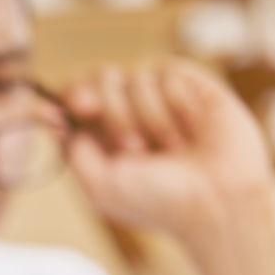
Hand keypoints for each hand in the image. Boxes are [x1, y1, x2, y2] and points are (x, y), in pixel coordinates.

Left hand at [54, 61, 274, 274]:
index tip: (78, 107)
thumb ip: (73, 151)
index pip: (78, 92)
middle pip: (102, 76)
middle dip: (111, 108)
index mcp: (106, 134)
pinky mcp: (194, 85)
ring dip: (147, 117)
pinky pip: (167, 72)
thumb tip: (59, 116)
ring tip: (170, 148)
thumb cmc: (158, 201)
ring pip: (135, 74)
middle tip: (130, 145)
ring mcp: (164, 97)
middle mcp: (133, 112)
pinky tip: (191, 129)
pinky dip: (174, 104)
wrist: (216, 201)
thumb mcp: (100, 185)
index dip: (73, 92)